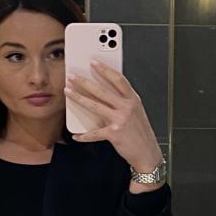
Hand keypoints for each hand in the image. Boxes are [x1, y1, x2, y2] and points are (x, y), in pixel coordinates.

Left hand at [65, 62, 162, 180]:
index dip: (105, 70)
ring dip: (79, 98)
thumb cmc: (140, 133)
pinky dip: (84, 136)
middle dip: (85, 82)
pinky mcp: (114, 134)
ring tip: (68, 92)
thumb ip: (123, 102)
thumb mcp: (136, 112)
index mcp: (133, 100)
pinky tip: (76, 135)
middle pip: (102, 91)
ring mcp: (120, 120)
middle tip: (72, 76)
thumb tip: (103, 94)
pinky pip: (95, 133)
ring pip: (95, 106)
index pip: (118, 80)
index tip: (93, 63)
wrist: (148, 153)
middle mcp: (127, 108)